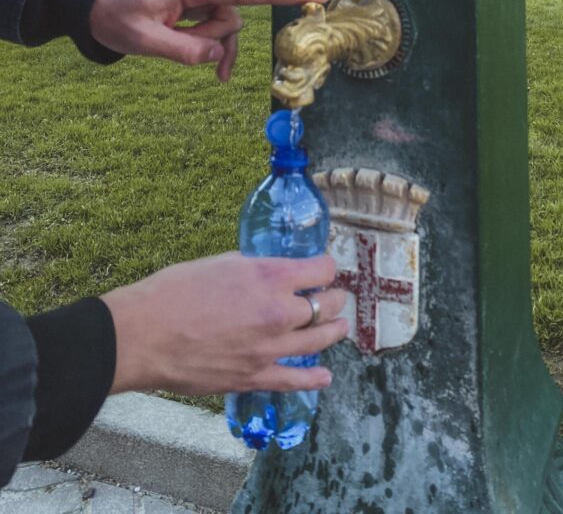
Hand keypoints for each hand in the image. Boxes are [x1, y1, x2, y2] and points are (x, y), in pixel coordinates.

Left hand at [89, 0, 329, 80]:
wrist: (95, 1)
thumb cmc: (116, 14)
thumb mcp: (143, 40)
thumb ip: (183, 50)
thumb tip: (218, 55)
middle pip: (234, 15)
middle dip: (216, 40)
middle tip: (182, 47)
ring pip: (229, 24)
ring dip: (211, 45)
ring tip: (182, 51)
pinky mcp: (201, 1)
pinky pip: (220, 27)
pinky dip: (215, 46)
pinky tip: (214, 68)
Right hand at [102, 253, 347, 394]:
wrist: (144, 335)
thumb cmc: (174, 291)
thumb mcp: (222, 262)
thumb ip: (254, 268)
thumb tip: (268, 271)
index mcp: (270, 277)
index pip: (320, 269)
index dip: (325, 266)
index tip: (323, 268)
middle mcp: (278, 312)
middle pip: (326, 305)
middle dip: (334, 298)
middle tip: (334, 296)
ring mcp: (269, 348)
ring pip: (319, 341)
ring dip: (333, 331)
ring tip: (339, 326)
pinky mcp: (254, 377)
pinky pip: (294, 380)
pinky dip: (314, 379)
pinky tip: (325, 377)